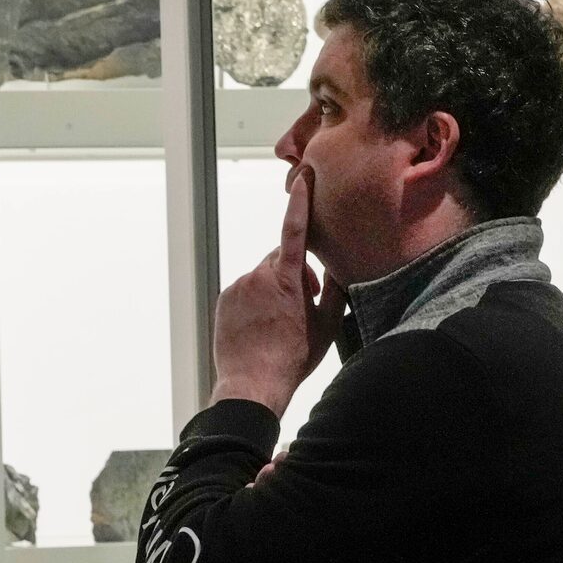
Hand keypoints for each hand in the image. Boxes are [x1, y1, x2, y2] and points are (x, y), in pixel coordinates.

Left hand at [210, 168, 344, 416]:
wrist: (252, 383)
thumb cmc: (293, 357)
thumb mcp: (327, 324)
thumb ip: (334, 290)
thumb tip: (338, 269)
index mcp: (286, 279)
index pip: (294, 230)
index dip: (300, 202)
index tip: (303, 179)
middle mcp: (257, 276)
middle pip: (281, 259)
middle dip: (295, 272)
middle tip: (306, 301)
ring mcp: (237, 287)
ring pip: (263, 276)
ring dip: (276, 288)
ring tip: (284, 321)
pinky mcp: (224, 299)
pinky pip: (245, 290)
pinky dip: (256, 299)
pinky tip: (264, 325)